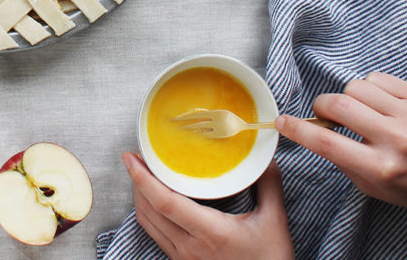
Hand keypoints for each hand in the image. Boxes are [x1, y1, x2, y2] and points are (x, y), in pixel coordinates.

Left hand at [123, 152, 293, 259]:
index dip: (143, 178)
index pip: (165, 202)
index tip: (131, 158)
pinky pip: (154, 232)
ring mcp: (183, 256)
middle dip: (137, 180)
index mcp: (210, 233)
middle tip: (138, 156)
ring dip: (140, 195)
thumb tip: (264, 156)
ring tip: (142, 172)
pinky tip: (153, 197)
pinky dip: (148, 211)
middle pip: (148, 209)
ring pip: (147, 221)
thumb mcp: (275, 221)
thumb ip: (269, 184)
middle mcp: (190, 246)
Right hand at [276, 72, 406, 210]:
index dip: (297, 129)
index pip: (327, 143)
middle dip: (321, 107)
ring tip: (360, 111)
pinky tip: (379, 103)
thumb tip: (317, 134)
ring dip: (348, 98)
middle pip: (337, 106)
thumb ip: (345, 163)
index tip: (281, 122)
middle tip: (327, 115)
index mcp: (381, 167)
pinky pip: (376, 79)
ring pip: (354, 87)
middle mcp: (395, 139)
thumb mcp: (378, 189)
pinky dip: (369, 89)